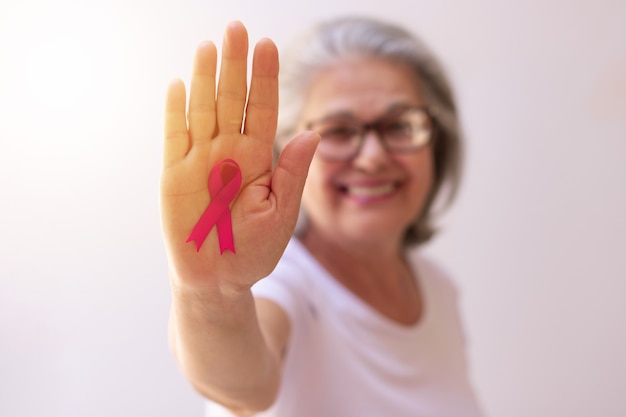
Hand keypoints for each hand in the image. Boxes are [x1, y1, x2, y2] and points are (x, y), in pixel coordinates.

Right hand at [160, 21, 317, 293]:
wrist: (219, 279)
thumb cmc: (253, 250)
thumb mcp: (281, 213)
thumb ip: (294, 173)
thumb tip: (312, 133)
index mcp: (258, 160)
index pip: (263, 110)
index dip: (265, 79)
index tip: (268, 46)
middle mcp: (229, 153)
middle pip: (233, 100)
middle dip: (236, 65)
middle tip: (238, 28)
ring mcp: (200, 161)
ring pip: (204, 110)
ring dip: (207, 78)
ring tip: (211, 45)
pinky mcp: (174, 175)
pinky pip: (174, 137)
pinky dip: (176, 112)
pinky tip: (181, 84)